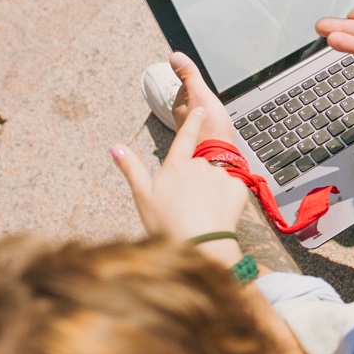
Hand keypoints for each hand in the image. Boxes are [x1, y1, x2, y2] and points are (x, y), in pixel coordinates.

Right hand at [112, 108, 249, 242]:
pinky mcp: (237, 187)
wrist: (200, 244)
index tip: (200, 109)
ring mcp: (220, 175)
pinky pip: (232, 191)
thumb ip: (131, 168)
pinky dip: (226, 201)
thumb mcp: (143, 196)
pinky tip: (217, 215)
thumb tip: (115, 147)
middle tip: (188, 207)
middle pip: (199, 167)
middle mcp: (200, 164)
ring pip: (216, 180)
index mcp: (176, 165)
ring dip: (211, 193)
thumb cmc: (167, 223)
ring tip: (202, 214)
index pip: (185, 136)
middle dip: (196, 182)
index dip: (192, 121)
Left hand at [168, 51, 234, 141]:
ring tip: (220, 116)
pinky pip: (208, 127)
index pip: (186, 87)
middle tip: (216, 104)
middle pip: (195, 102)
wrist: (220, 156)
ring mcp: (192, 131)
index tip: (208, 88)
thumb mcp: (200, 93)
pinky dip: (214, 125)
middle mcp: (182, 120)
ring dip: (210, 114)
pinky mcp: (203, 140)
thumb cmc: (210, 127)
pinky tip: (221, 128)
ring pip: (201, 116)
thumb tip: (175, 56)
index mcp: (179, 106)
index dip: (199, 85)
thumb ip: (189, 75)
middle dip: (205, 101)